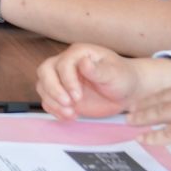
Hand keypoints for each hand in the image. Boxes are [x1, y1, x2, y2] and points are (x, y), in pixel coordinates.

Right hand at [34, 43, 170, 119]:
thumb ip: (98, 70)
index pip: (62, 64)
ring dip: (53, 101)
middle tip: (68, 104)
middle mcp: (66, 63)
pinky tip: (69, 116)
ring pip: (43, 85)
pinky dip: (54, 109)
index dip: (67, 81)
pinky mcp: (62, 93)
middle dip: (53, 89)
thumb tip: (83, 62)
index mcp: (79, 53)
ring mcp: (62, 79)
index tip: (78, 97)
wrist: (127, 92)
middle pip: (45, 71)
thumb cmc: (123, 78)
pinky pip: (48, 100)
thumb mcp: (115, 74)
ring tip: (71, 113)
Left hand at [126, 71, 170, 156]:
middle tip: (130, 109)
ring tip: (131, 122)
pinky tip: (144, 139)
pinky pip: (170, 133)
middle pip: (163, 97)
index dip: (160, 94)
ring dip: (143, 118)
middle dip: (144, 104)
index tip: (150, 98)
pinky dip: (154, 136)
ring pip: (162, 113)